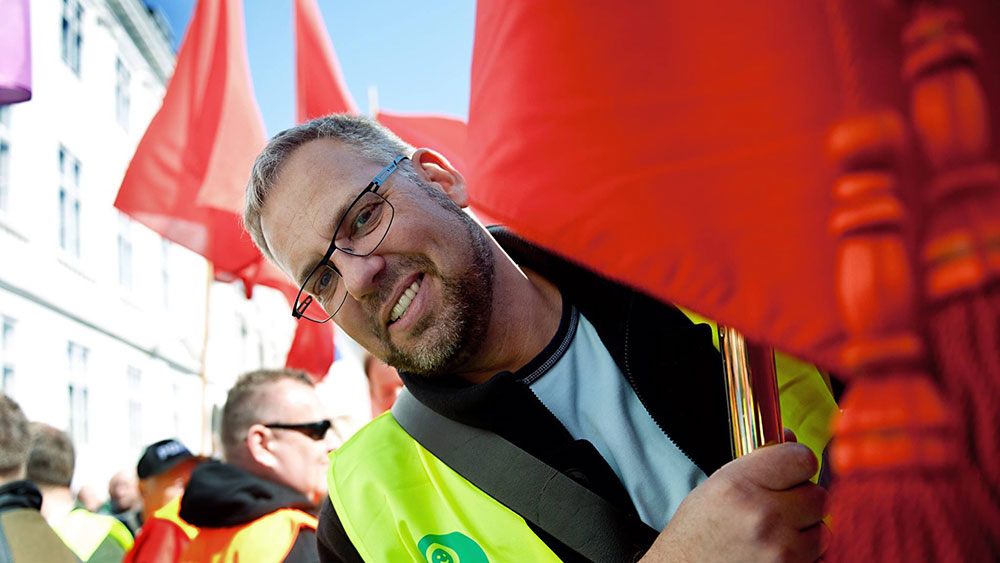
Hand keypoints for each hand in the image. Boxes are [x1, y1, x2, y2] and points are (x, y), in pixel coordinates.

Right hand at [640, 441, 827, 562]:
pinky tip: (778, 552)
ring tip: (777, 534)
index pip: (802, 458)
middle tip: (781, 507)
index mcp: (740, 484)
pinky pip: (817, 556)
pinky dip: (804, 555)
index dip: (798, 463)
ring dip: (806, 531)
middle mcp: (762, 514)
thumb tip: (792, 438)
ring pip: (822, 529)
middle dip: (802, 500)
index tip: (791, 471)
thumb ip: (757, 463)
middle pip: (818, 494)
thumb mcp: (717, 486)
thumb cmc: (697, 532)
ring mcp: (779, 549)